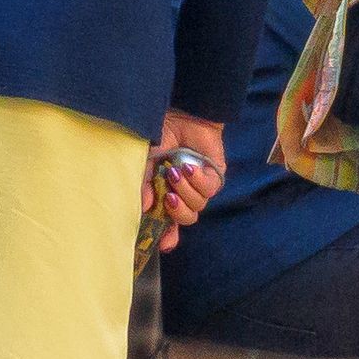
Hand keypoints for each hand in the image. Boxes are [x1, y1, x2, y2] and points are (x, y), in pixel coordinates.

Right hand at [143, 112, 227, 249]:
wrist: (180, 113)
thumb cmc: (157, 136)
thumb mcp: (143, 161)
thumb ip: (143, 184)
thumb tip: (145, 207)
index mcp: (163, 192)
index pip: (166, 221)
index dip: (165, 236)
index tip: (162, 245)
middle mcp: (183, 192)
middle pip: (186, 219)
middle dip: (178, 213)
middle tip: (169, 198)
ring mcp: (199, 185)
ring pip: (198, 205)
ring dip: (186, 191)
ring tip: (175, 171)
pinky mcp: (216, 175)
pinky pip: (210, 189)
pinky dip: (198, 179)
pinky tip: (189, 166)